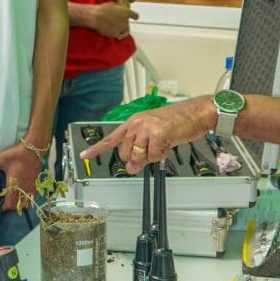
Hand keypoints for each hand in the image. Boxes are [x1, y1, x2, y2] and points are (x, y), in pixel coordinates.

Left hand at [0, 142, 41, 211]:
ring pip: (25, 203)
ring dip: (18, 204)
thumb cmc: (16, 154)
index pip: (8, 204)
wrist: (34, 148)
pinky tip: (21, 192)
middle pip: (16, 206)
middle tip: (1, 202)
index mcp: (13, 184)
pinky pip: (31, 196)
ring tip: (12, 199)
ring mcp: (30, 187)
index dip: (1, 207)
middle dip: (8, 207)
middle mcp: (22, 188)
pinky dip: (26, 198)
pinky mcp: (36, 183)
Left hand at [78, 97, 216, 173]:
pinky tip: (167, 145)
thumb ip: (140, 150)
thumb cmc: (177, 122)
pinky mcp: (157, 134)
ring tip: (161, 147)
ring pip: (138, 156)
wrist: (195, 113)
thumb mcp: (154, 135)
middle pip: (125, 153)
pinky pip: (154, 156)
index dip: (96, 148)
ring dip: (150, 157)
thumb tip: (132, 168)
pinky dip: (161, 156)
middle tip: (150, 154)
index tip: (84, 155)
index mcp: (133, 122)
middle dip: (136, 159)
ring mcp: (146, 128)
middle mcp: (136, 123)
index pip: (112, 138)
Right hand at [85, 1, 138, 39]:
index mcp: (126, 12)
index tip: (135, 18)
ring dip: (119, 30)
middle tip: (117, 24)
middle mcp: (126, 21)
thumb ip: (117, 9)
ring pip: (123, 32)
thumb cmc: (103, 9)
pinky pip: (116, 35)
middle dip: (123, 25)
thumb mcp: (113, 5)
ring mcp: (121, 29)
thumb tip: (116, 10)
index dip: (134, 17)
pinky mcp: (115, 34)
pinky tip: (109, 31)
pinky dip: (113, 34)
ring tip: (113, 28)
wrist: (96, 16)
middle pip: (127, 26)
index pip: (135, 15)